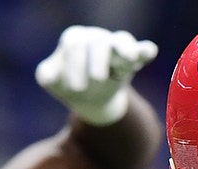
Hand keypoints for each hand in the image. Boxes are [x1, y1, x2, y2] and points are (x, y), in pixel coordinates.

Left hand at [36, 25, 157, 125]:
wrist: (91, 100)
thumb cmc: (70, 84)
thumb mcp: (53, 82)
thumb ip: (47, 76)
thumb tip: (49, 76)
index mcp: (74, 40)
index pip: (74, 45)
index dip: (75, 66)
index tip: (76, 89)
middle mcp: (95, 38)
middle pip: (98, 41)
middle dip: (97, 60)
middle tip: (97, 79)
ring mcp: (115, 47)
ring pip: (121, 41)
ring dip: (124, 50)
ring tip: (129, 58)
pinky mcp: (132, 59)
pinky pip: (141, 50)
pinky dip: (145, 50)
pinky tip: (150, 51)